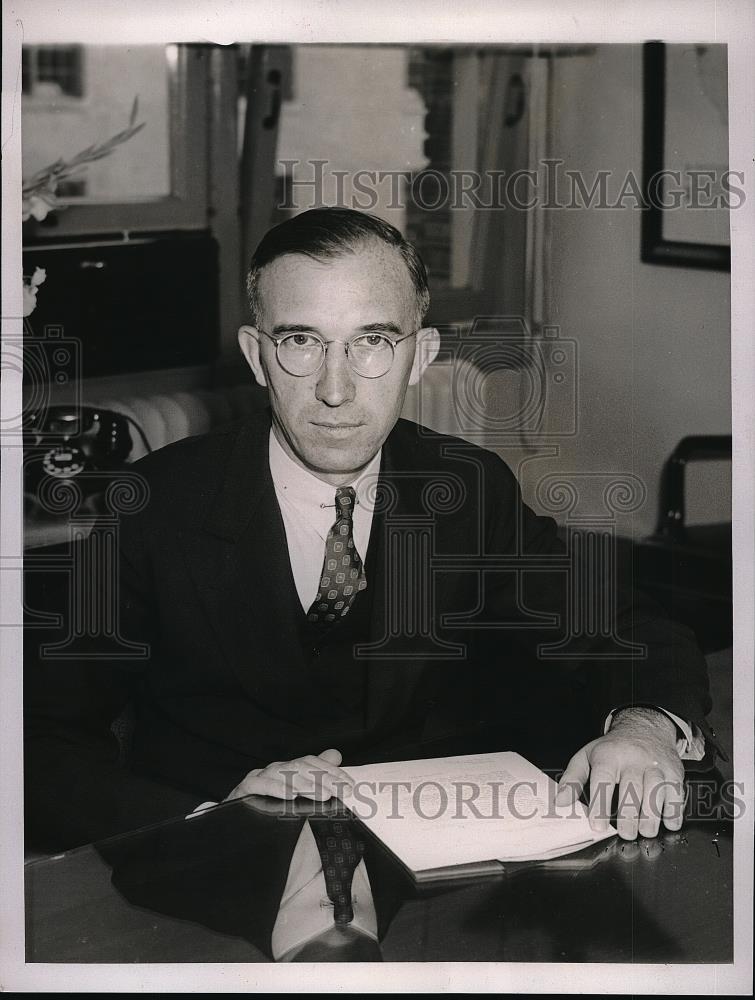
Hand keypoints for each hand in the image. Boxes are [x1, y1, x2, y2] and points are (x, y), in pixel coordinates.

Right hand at [224, 748, 352, 802]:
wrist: (233, 827)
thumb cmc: (265, 808)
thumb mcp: (293, 793)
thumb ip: (315, 773)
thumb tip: (336, 755)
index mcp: (285, 769)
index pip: (310, 762)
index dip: (331, 771)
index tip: (349, 785)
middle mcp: (272, 769)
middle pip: (299, 767)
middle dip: (323, 778)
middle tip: (340, 791)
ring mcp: (257, 778)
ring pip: (281, 774)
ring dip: (303, 783)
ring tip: (322, 795)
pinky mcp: (242, 790)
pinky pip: (258, 785)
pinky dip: (274, 788)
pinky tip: (290, 796)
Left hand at [554, 707, 685, 839]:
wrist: (644, 729)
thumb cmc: (613, 749)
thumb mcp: (586, 757)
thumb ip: (572, 780)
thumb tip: (562, 802)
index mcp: (609, 756)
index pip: (603, 780)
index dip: (600, 805)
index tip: (597, 826)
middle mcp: (633, 759)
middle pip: (632, 789)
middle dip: (629, 816)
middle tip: (625, 834)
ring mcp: (656, 765)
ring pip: (656, 792)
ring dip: (652, 817)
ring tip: (645, 832)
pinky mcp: (674, 772)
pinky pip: (677, 793)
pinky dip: (674, 811)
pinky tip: (668, 823)